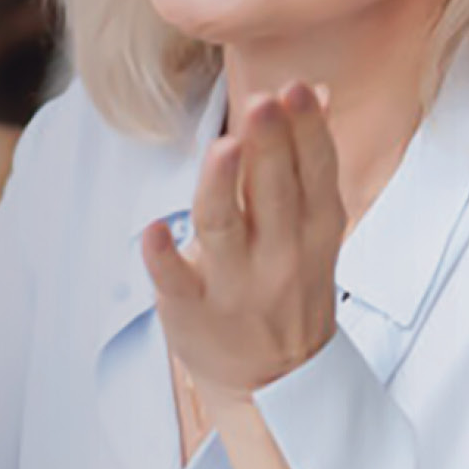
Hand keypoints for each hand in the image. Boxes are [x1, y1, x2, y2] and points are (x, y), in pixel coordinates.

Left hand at [143, 82, 344, 400]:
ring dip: (222, 187)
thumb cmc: (288, 286)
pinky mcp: (192, 310)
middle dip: (268, 146)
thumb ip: (308, 160)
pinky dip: (164, 256)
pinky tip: (152, 230)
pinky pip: (176, 281)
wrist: (275, 380)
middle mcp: (279, 254)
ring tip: (223, 148)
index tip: (296, 88)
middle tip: (261, 102)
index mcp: (312, 227)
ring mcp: (235, 284)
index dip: (306, 130)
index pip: (314, 171)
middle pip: (273, 191)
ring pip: (224, 228)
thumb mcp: (313, 227)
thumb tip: (316, 90)